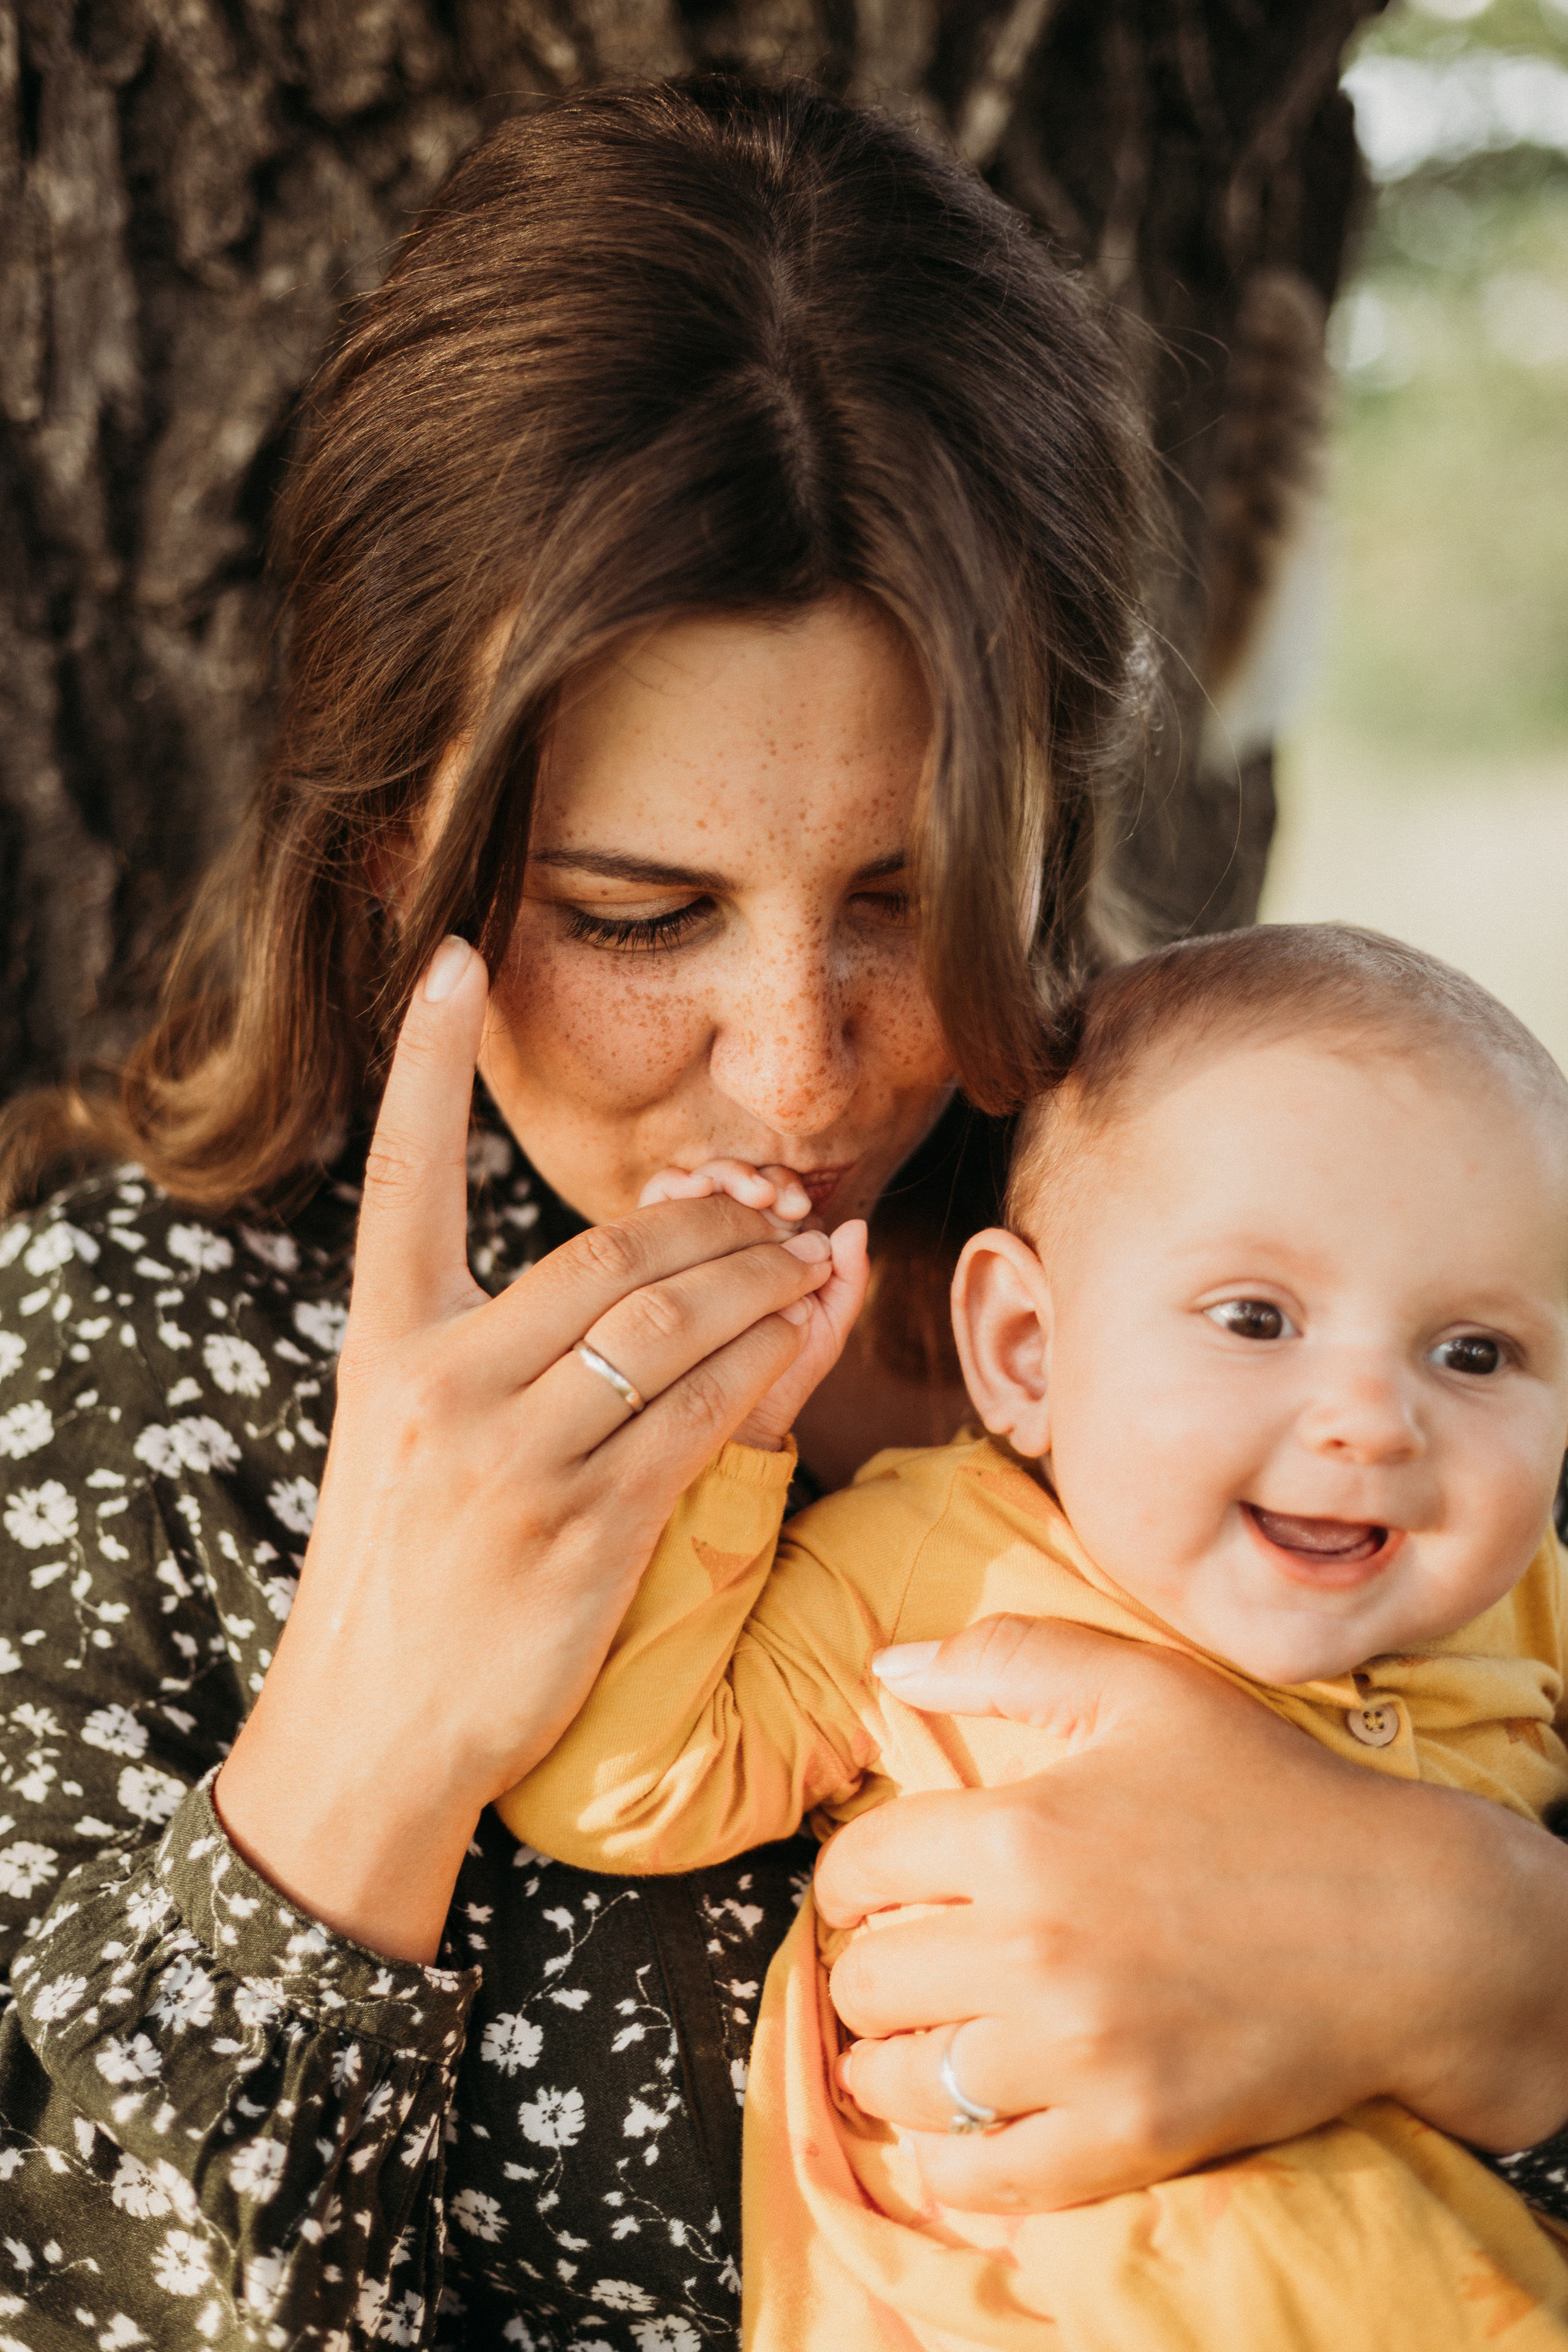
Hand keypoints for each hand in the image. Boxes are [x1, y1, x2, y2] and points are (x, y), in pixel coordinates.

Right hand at [217, 940, 839, 1962]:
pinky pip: (707, 1413)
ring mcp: (513, 1459)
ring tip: (812, 1248)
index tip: (450, 956)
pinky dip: (771, 1358)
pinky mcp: (588, 1530)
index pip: (400, 1178)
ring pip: (672, 1323)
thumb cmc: (401, 1572)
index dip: (420, 1063)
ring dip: (762, 1275)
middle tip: (776, 1193)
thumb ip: (485, 1345)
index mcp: (384, 1346)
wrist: (372, 1733)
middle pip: (605, 1252)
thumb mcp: (403, 1437)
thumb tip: (622, 1263)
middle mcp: (441, 1386)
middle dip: (711, 1215)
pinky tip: (810, 1319)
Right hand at [639, 1161, 868, 1450]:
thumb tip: (855, 1224)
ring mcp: (686, 1245)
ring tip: (742, 1196)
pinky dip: (674, 1189)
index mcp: (771, 1248)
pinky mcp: (649, 1255)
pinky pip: (655, 1206)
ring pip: (695, 1186)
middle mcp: (728, 1240)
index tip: (799, 1207)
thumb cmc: (780, 1375)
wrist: (730, 1422)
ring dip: (720, 1178)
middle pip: (732, 1181)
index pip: (772, 1192)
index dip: (784, 1187)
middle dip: (753, 1179)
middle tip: (772, 1199)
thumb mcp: (825, 1327)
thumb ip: (847, 1280)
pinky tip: (692, 1194)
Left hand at [816, 1614, 1567, 2210]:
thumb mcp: (1143, 1688)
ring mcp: (1081, 2054)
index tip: (873, 1894)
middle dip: (868, 1971)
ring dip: (891, 2065)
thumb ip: (1008, 1657)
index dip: (850, 1881)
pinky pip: (982, 2177)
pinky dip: (949, 2161)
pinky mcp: (1128, 2138)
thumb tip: (887, 1666)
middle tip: (901, 1968)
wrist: (1407, 1927)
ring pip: (906, 2082)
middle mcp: (1033, 1948)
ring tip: (916, 2046)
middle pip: (866, 1980)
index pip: (859, 1870)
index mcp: (1021, 1832)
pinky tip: (960, 2129)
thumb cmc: (1271, 1794)